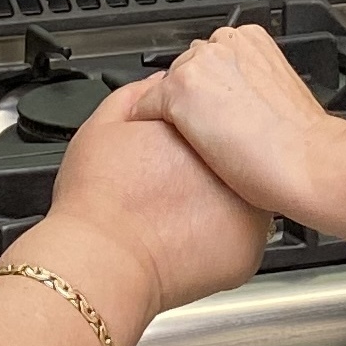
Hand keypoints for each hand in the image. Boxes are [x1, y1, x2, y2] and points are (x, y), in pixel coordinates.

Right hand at [43, 79, 270, 312]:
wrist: (100, 260)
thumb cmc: (97, 200)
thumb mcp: (103, 125)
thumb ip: (139, 96)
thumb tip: (162, 85)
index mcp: (201, 131)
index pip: (214, 123)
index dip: (192, 139)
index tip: (173, 154)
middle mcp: (233, 166)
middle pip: (231, 160)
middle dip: (210, 169)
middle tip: (173, 188)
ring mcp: (247, 210)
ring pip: (241, 199)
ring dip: (219, 204)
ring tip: (178, 216)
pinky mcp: (249, 250)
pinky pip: (241, 240)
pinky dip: (221, 241)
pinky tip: (187, 240)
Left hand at [139, 25, 340, 221]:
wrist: (310, 162)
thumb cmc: (304, 141)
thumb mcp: (282, 93)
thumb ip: (253, 84)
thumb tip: (238, 99)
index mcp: (251, 39)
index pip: (211, 59)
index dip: (212, 90)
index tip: (218, 111)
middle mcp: (223, 43)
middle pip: (186, 69)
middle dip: (192, 99)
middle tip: (209, 132)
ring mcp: (198, 65)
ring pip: (165, 87)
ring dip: (173, 112)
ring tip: (194, 144)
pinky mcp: (178, 91)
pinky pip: (144, 108)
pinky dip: (150, 127)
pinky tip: (168, 149)